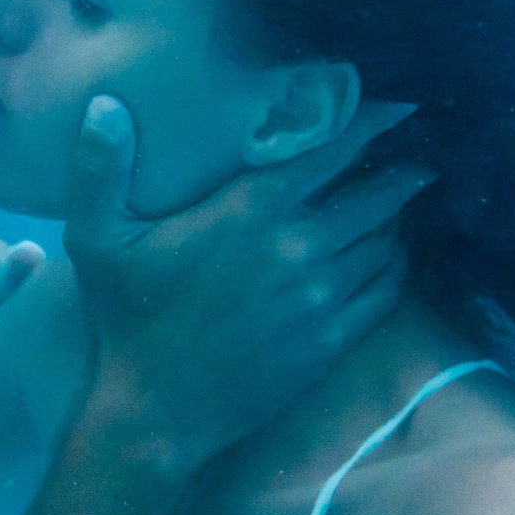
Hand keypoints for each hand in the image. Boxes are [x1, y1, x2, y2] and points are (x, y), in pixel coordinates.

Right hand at [62, 97, 433, 471]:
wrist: (156, 412)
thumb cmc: (127, 319)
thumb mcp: (96, 238)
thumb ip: (100, 166)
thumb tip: (103, 101)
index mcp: (250, 209)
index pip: (331, 150)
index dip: (371, 123)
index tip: (397, 105)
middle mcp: (299, 245)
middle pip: (375, 196)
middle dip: (401, 172)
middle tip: (417, 156)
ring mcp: (321, 296)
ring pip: (384, 243)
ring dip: (398, 220)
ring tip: (405, 204)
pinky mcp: (331, 340)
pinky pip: (384, 293)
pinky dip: (396, 269)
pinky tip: (395, 258)